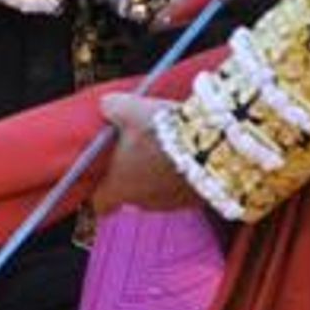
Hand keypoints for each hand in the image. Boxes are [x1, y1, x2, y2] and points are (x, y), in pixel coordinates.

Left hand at [91, 94, 197, 213]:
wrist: (210, 146)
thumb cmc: (162, 131)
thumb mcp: (129, 108)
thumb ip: (111, 107)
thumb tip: (106, 105)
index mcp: (119, 186)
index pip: (100, 202)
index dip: (99, 187)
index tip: (104, 170)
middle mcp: (142, 202)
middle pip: (129, 193)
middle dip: (132, 173)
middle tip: (139, 148)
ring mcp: (170, 204)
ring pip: (156, 191)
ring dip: (158, 173)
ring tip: (167, 146)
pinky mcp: (194, 200)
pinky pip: (180, 189)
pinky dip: (180, 175)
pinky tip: (186, 153)